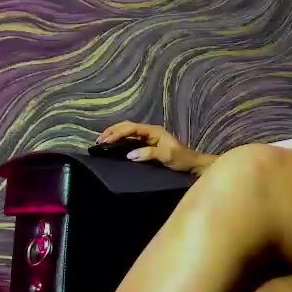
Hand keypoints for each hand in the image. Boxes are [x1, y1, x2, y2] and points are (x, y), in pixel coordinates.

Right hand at [95, 121, 215, 174]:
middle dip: (113, 131)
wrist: (192, 164)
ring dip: (115, 135)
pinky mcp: (148, 145)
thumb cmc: (182, 159)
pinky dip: (120, 141)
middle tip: (99, 140)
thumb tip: (129, 154)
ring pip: (128, 132)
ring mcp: (148, 137)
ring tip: (102, 142)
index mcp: (154, 130)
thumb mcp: (166, 156)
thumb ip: (148, 153)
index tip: (105, 141)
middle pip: (127, 127)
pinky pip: (131, 140)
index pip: (131, 128)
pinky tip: (113, 146)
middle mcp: (150, 131)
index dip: (118, 133)